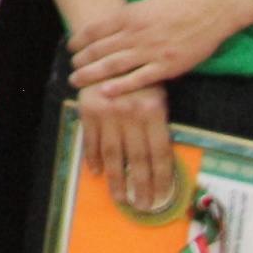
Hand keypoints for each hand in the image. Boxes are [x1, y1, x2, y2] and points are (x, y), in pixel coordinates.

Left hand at [67, 0, 238, 98]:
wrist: (214, 8)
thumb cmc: (184, 0)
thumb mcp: (150, 2)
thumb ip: (131, 15)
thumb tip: (113, 26)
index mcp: (131, 14)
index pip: (95, 29)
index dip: (79, 39)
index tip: (71, 46)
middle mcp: (136, 33)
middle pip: (99, 49)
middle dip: (81, 59)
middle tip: (71, 67)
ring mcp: (151, 51)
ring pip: (112, 65)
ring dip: (91, 74)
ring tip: (77, 80)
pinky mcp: (167, 66)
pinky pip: (138, 79)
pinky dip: (120, 87)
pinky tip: (105, 92)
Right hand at [76, 78, 176, 214]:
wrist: (108, 47)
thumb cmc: (139, 72)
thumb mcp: (156, 92)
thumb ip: (158, 121)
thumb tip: (162, 158)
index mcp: (153, 110)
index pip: (160, 153)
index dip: (162, 177)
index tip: (163, 196)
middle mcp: (131, 114)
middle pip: (137, 158)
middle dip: (141, 185)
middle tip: (144, 205)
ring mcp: (108, 113)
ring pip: (112, 154)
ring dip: (116, 179)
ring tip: (120, 198)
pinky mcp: (88, 110)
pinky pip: (91, 140)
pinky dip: (93, 158)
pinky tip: (97, 172)